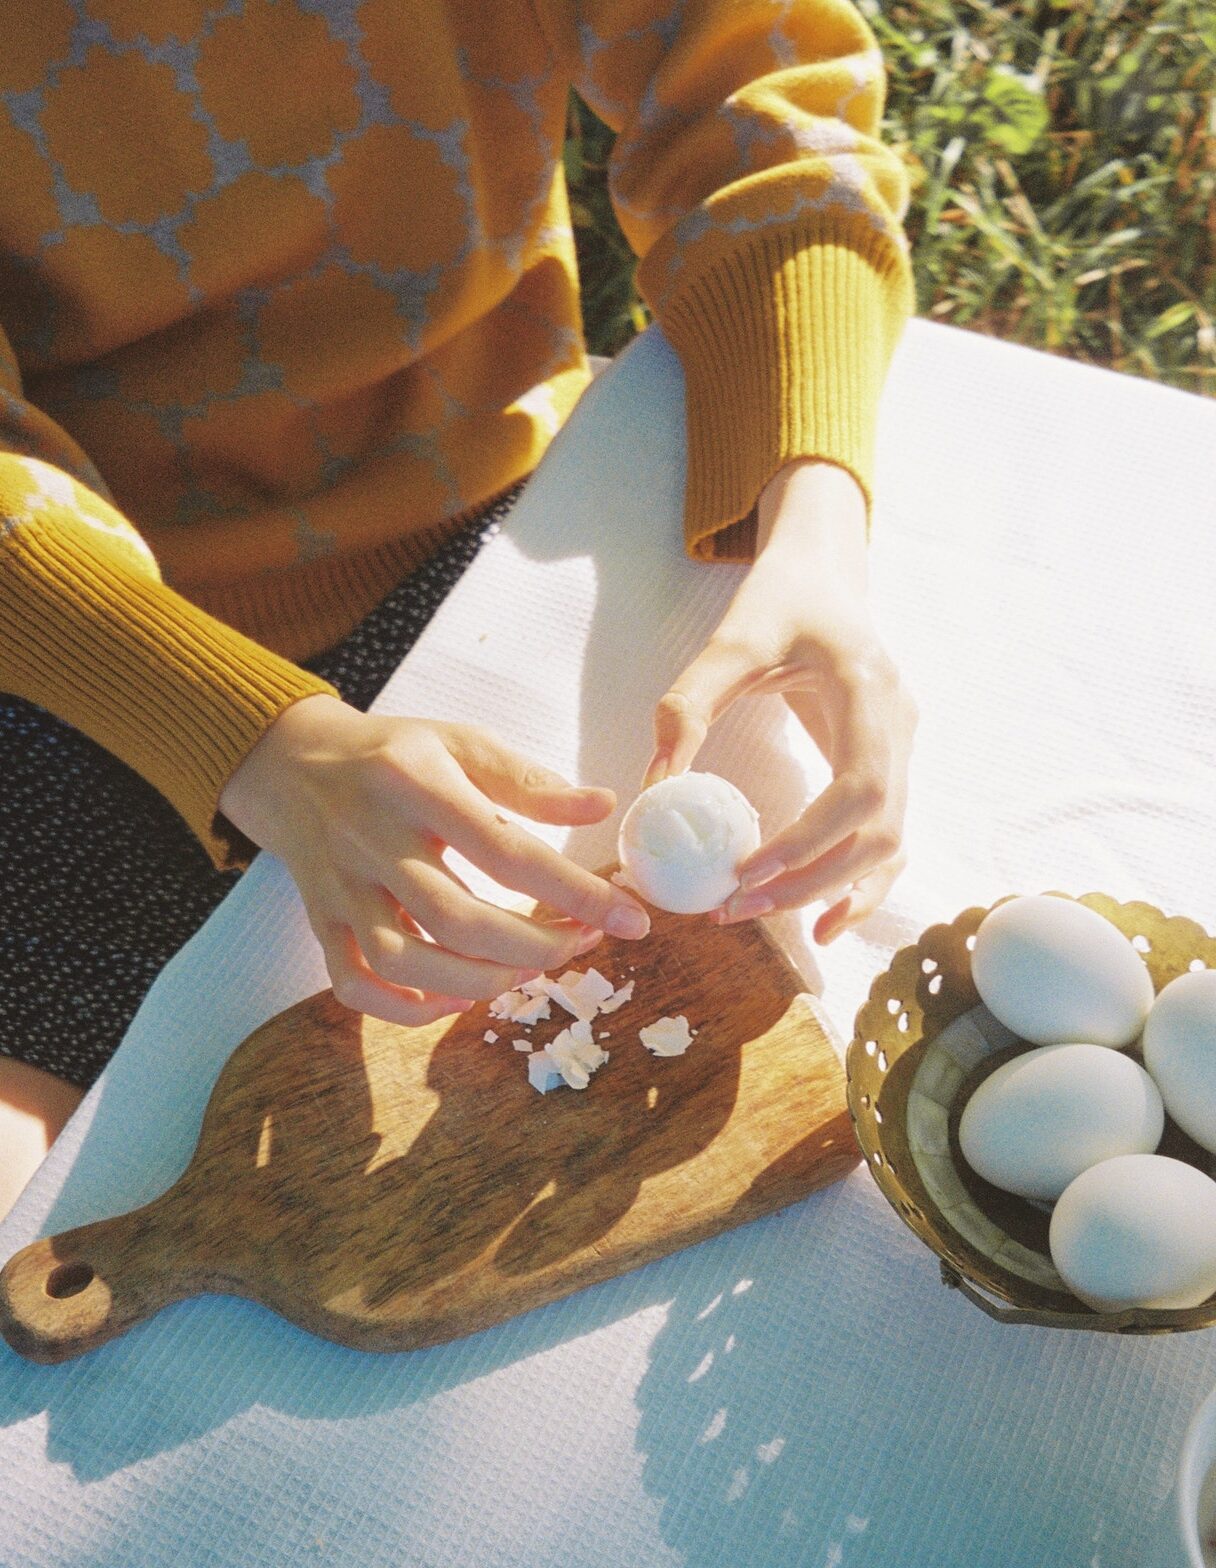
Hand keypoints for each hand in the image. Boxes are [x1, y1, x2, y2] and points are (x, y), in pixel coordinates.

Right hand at [219, 696, 650, 1023]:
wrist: (291, 763)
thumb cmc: (394, 753)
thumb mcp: (462, 742)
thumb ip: (528, 780)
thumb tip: (602, 806)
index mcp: (416, 784)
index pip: (506, 849)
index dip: (575, 892)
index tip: (630, 919)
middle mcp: (372, 839)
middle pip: (456, 918)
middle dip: (533, 946)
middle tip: (580, 944)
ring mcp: (341, 887)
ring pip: (404, 959)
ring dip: (478, 982)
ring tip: (527, 969)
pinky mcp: (321, 921)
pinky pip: (353, 984)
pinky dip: (405, 1009)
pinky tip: (455, 999)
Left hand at [643, 459, 915, 943]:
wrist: (823, 575)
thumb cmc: (777, 602)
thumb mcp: (727, 641)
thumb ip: (689, 706)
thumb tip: (654, 789)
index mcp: (870, 689)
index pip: (858, 788)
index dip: (808, 841)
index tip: (745, 873)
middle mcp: (900, 725)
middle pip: (878, 831)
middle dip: (809, 880)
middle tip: (735, 907)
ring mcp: (904, 749)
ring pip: (888, 845)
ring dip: (829, 890)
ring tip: (759, 917)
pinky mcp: (890, 767)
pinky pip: (887, 839)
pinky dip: (859, 885)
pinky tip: (819, 922)